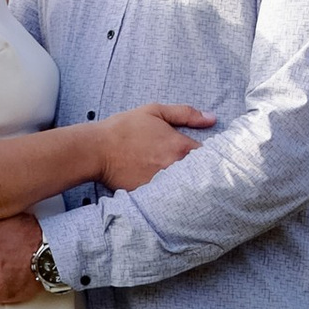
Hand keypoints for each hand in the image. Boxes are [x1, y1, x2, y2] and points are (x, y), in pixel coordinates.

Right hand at [94, 101, 212, 193]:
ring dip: (186, 183)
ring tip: (182, 180)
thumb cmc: (125, 128)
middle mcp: (175, 167)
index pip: (209, 155)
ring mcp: (163, 184)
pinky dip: (169, 193)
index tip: (206, 155)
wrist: (97, 150)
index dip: (211, 155)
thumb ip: (186, 114)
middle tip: (195, 168)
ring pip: (185, 187)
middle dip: (201, 171)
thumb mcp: (155, 111)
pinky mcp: (150, 195)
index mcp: (180, 146)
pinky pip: (167, 197)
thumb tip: (212, 118)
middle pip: (200, 174)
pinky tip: (166, 189)